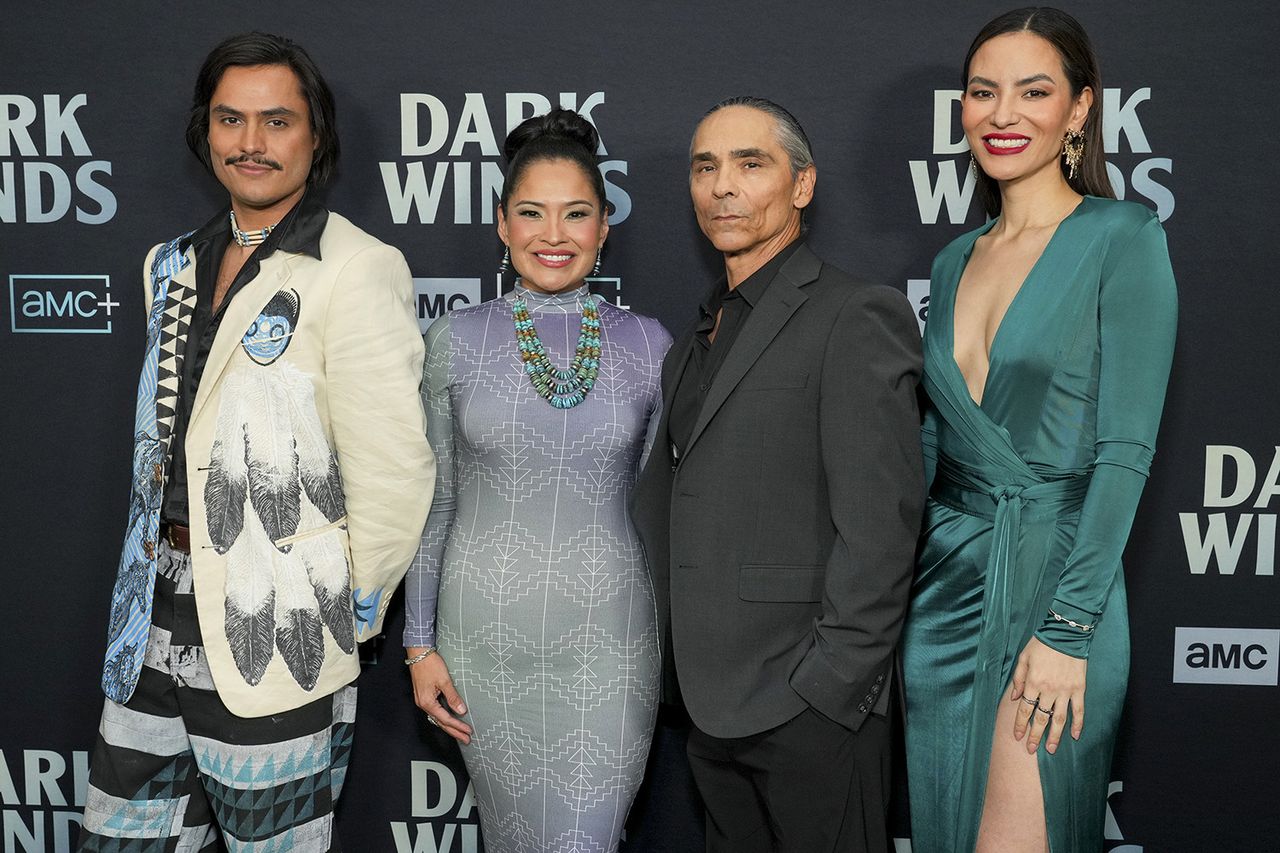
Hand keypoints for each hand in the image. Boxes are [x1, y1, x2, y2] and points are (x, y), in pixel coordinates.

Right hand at [407, 648, 471, 744]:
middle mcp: (423, 704)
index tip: (468, 732)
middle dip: (454, 732)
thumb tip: (461, 711)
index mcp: (427, 702)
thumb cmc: (429, 664)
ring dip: (449, 726)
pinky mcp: (424, 696)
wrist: (419, 654)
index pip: (445, 719)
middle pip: (440, 723)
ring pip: (437, 718)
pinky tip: (449, 719)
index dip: (458, 726)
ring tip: (460, 733)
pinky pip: (435, 711)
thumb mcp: (444, 681)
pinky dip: (443, 718)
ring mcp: (422, 701)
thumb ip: (453, 697)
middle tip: (466, 739)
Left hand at [1009, 636, 1085, 754]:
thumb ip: (1018, 679)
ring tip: (1050, 749)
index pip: (1024, 709)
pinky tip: (1075, 736)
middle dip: (1035, 736)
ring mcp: (1065, 691)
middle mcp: (1049, 690)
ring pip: (1059, 719)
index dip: (1020, 724)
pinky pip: (1079, 710)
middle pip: (1040, 718)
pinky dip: (1078, 724)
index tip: (1017, 736)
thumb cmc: (1042, 645)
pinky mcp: (1079, 689)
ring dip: (1054, 736)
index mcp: (1033, 683)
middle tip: (1031, 749)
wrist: (1066, 635)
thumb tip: (1014, 698)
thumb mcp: (1023, 658)